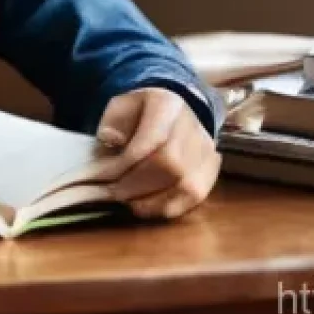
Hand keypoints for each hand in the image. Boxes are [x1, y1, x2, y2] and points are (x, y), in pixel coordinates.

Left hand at [96, 87, 219, 219]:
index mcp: (168, 105)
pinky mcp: (210, 174)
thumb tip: (109, 139)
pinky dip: (166, 207)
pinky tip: (144, 206)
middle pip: (169, 165)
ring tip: (126, 201)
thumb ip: (112, 122)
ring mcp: (207, 152)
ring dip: (150, 200)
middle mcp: (194, 127)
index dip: (126, 162)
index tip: (103, 175)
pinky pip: (192, 199)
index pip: (151, 139)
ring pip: (184, 186)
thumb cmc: (139, 113)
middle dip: (136, 184)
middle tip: (112, 193)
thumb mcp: (119, 106)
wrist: (171, 114)